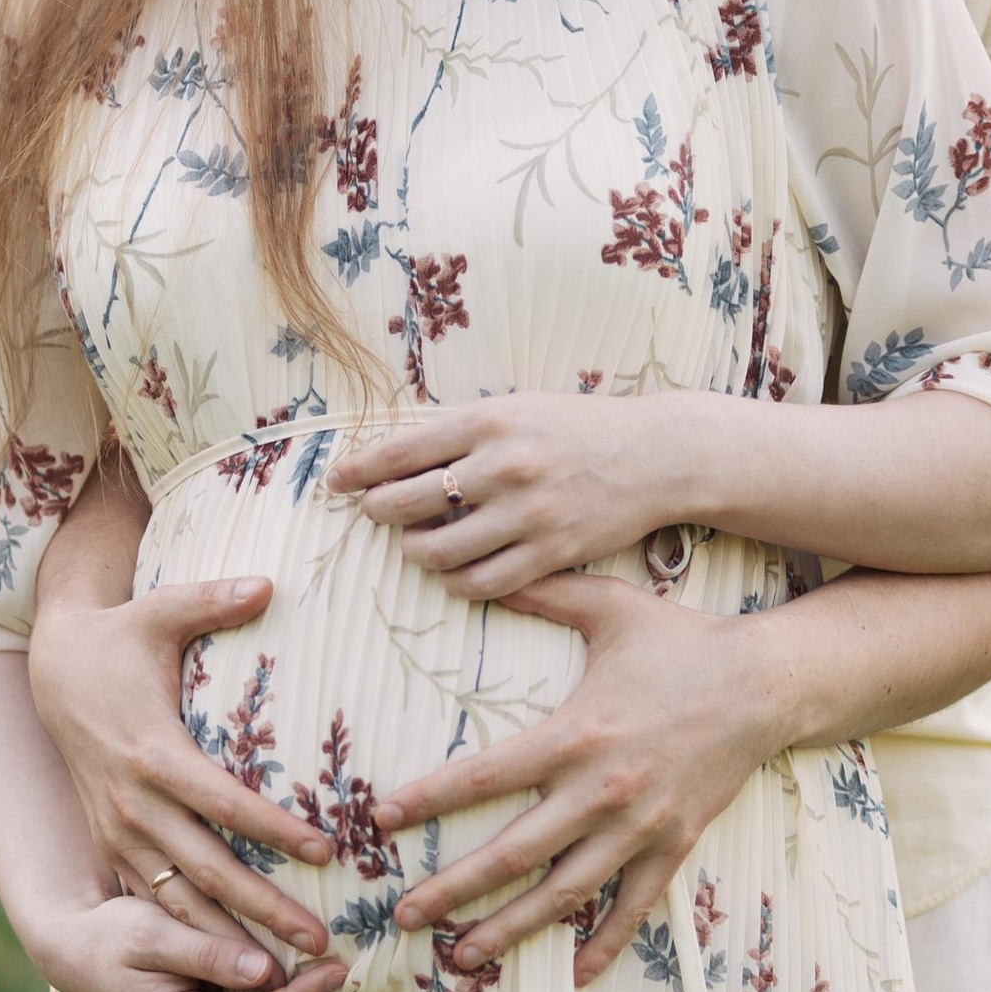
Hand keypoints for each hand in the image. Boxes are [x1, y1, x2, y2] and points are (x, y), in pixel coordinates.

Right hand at [27, 568, 332, 962]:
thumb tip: (268, 582)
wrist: (52, 669)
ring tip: (283, 974)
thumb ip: (214, 599)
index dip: (275, 828)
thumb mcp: (159, 610)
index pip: (225, 800)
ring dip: (229, 938)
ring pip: (178, 898)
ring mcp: (118, 830)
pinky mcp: (112, 844)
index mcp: (152, 750)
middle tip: (319, 942)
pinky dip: (191, 935)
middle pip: (207, 866)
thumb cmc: (119, 637)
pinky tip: (232, 965)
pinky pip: (154, 899)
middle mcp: (132, 801)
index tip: (327, 853)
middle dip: (264, 908)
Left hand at [327, 393, 684, 598]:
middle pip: (407, 503)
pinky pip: (482, 582)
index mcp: (488, 422)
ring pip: (438, 551)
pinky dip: (456, 583)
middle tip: (377, 513)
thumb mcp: (517, 409)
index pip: (400, 452)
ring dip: (415, 552)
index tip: (336, 481)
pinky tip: (453, 573)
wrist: (654, 454)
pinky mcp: (552, 552)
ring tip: (416, 545)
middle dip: (379, 512)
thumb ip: (461, 431)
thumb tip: (393, 455)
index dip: (358, 470)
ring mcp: (528, 514)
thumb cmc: (577, 428)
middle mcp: (504, 466)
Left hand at [378, 575, 785, 986]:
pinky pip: (634, 905)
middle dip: (453, 889)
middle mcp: (602, 789)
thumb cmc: (683, 640)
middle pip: (513, 853)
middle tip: (403, 914)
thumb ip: (541, 591)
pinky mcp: (675, 844)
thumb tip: (475, 570)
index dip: (428, 800)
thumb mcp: (609, 606)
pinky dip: (603, 942)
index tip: (380, 820)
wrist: (769, 682)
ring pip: (564, 892)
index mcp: (575, 734)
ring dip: (510, 928)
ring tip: (463, 956)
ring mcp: (640, 826)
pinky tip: (572, 973)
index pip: (484, 776)